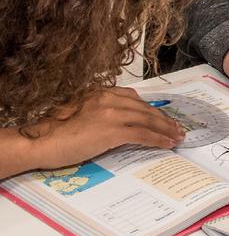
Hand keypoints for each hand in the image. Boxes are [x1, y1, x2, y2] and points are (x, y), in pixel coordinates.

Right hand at [10, 88, 185, 175]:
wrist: (43, 142)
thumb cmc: (58, 132)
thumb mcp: (83, 113)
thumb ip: (103, 111)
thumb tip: (125, 123)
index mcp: (101, 92)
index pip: (135, 99)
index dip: (152, 109)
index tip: (163, 117)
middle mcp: (109, 99)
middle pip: (145, 109)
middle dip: (164, 120)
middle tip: (177, 128)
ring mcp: (112, 114)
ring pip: (148, 120)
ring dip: (166, 130)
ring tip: (177, 136)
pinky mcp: (112, 130)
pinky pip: (143, 134)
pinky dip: (158, 139)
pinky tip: (168, 143)